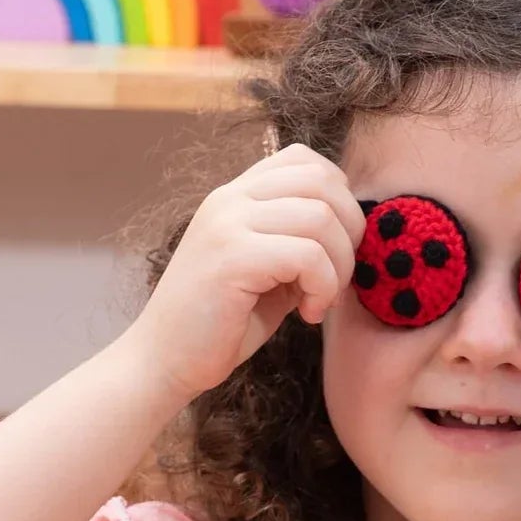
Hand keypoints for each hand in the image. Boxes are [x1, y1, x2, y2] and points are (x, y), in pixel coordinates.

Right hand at [125, 143, 365, 404]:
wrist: (165, 362)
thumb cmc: (223, 322)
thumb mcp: (270, 269)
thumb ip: (301, 238)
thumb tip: (355, 227)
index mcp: (236, 195)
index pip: (305, 159)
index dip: (339, 197)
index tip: (335, 246)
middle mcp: (229, 199)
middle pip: (323, 182)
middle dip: (350, 231)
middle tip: (337, 276)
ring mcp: (227, 223)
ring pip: (321, 217)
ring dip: (339, 266)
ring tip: (320, 299)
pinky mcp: (232, 257)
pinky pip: (308, 255)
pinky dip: (323, 287)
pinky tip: (307, 313)